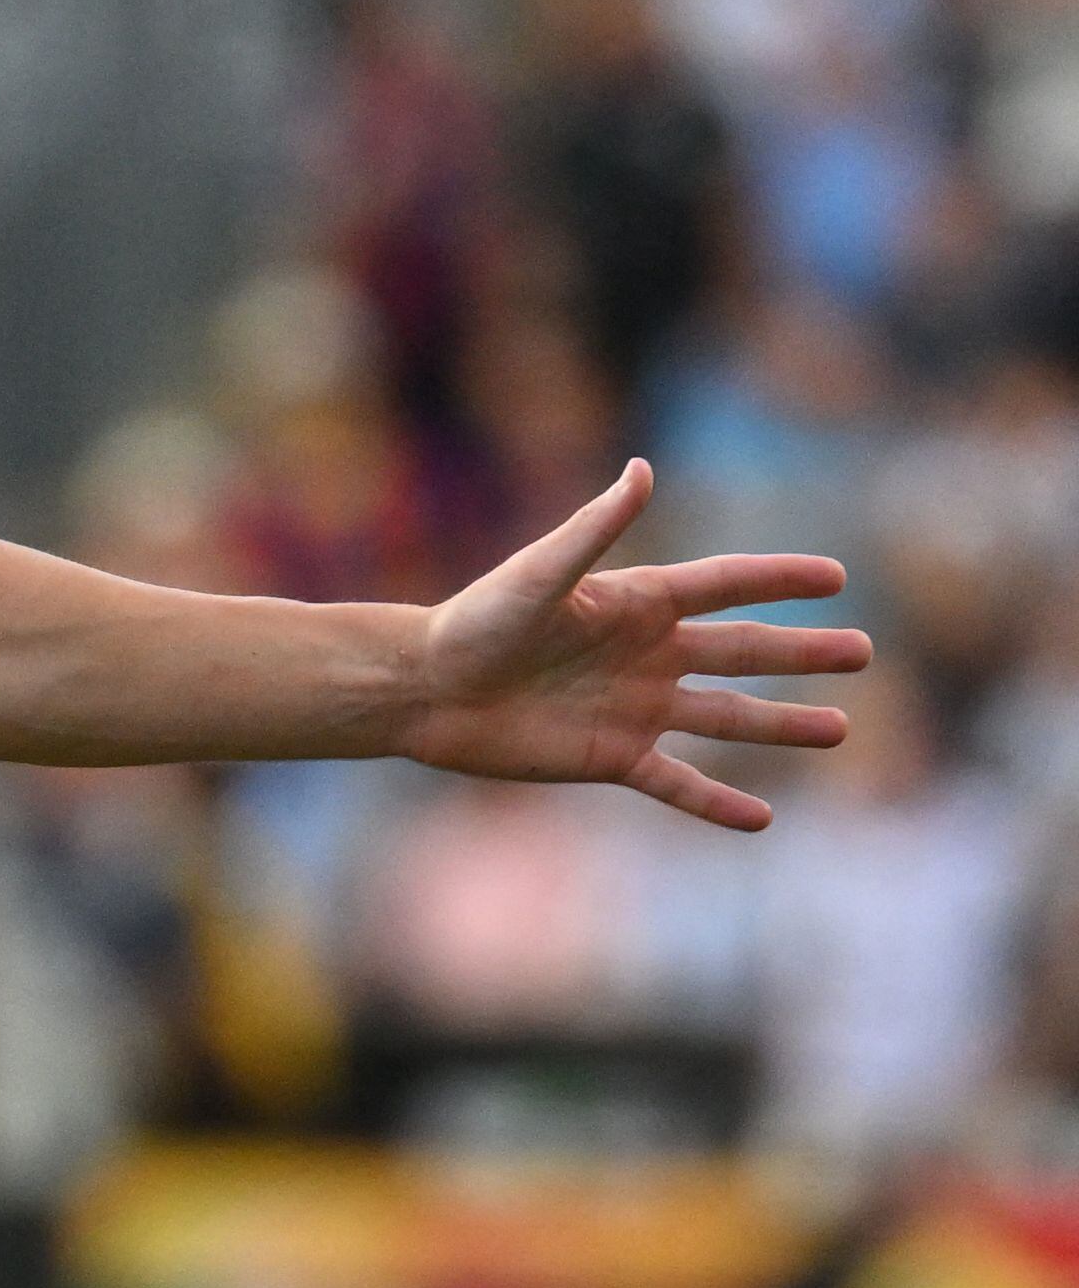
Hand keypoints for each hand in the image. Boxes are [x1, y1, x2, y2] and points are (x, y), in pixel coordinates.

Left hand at [401, 459, 868, 829]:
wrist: (424, 689)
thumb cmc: (476, 620)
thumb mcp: (540, 573)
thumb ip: (595, 529)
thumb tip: (644, 469)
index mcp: (635, 602)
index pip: (725, 585)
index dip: (779, 580)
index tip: (837, 577)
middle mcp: (645, 654)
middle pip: (742, 652)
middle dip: (802, 653)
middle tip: (863, 652)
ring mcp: (633, 707)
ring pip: (725, 718)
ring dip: (781, 725)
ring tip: (840, 729)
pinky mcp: (609, 756)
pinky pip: (676, 782)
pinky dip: (716, 802)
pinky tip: (761, 818)